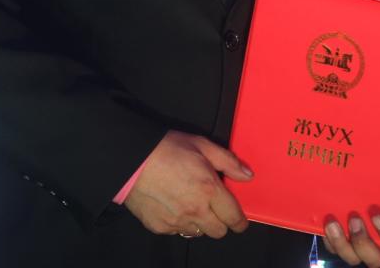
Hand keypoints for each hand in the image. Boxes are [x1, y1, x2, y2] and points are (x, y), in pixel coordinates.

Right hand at [124, 130, 250, 237]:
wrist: (131, 160)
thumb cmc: (167, 148)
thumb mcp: (203, 145)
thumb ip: (228, 162)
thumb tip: (248, 176)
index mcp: (209, 190)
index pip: (233, 217)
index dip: (240, 222)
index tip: (240, 222)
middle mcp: (195, 210)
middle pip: (218, 232)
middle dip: (221, 223)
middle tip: (215, 210)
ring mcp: (176, 221)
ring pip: (198, 233)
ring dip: (200, 223)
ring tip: (193, 205)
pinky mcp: (159, 226)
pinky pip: (177, 231)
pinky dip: (179, 223)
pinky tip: (174, 206)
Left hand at [321, 165, 379, 266]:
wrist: (369, 177)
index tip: (377, 216)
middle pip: (374, 259)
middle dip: (362, 243)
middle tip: (354, 219)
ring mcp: (360, 243)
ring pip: (352, 258)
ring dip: (341, 244)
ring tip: (333, 223)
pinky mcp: (343, 240)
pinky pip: (334, 248)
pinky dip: (329, 239)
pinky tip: (326, 222)